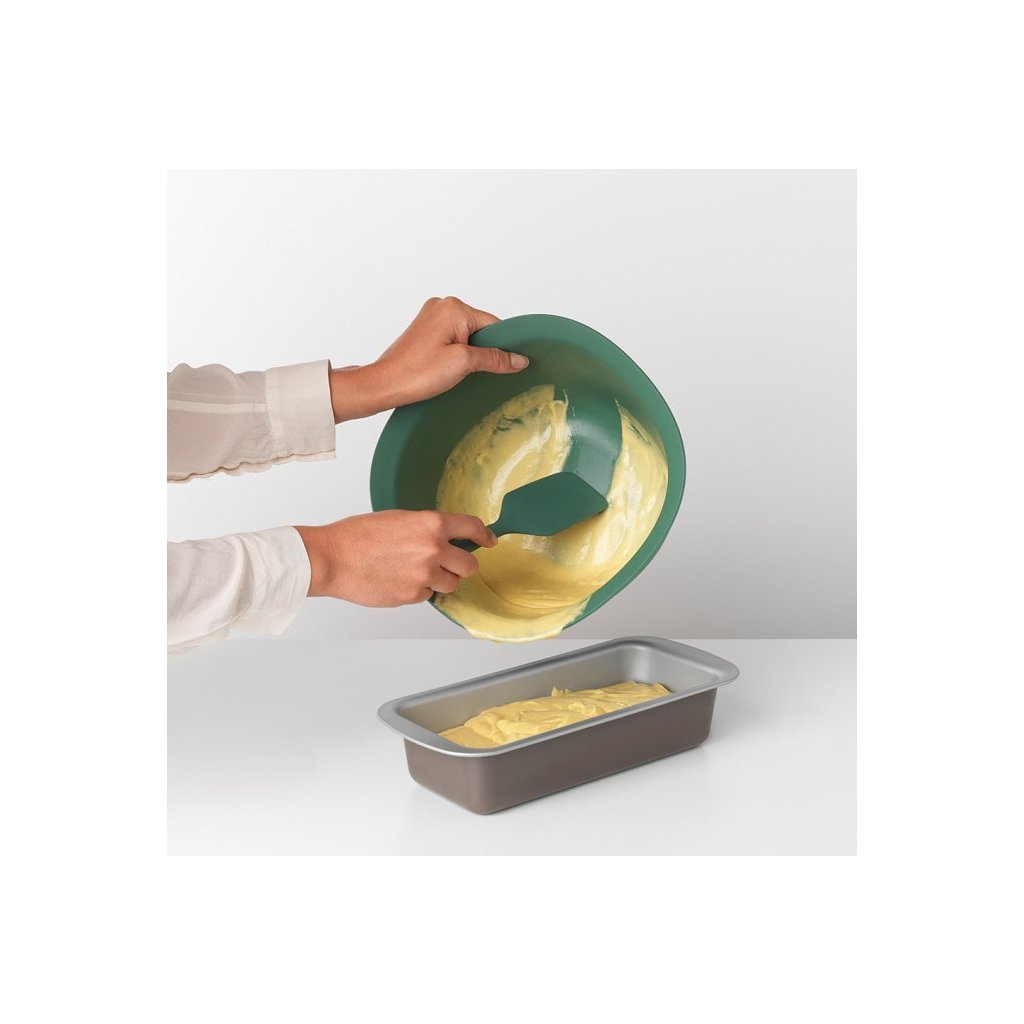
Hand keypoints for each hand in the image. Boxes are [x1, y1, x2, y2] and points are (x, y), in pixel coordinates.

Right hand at [294, 510, 495, 604]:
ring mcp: (425, 575)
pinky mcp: (413, 595)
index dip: (484, 535)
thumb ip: (426, 529)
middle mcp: (433, 549)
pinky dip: (420, 590)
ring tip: (417, 572)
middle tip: (449, 563)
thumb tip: (445, 538)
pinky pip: (429, 595)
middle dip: (462, 564)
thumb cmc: (357, 536)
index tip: (489, 540)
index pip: (472, 528)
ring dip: (441, 580)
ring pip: (452, 584)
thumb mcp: (399, 519)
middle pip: (470, 564)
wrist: (333, 558)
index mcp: (431, 524)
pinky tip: (400, 580)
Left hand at [329, 296, 528, 420]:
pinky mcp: (426, 330)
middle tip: (472, 370)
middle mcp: (442, 306)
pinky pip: (454, 339)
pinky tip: (450, 368)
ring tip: (456, 371)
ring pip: (468, 335)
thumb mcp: (463, 364)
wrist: (384, 384)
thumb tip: (518, 359)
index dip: (503, 347)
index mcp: (453, 307)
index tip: (509, 365)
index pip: (494, 324)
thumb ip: (494, 358)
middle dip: (483, 350)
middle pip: (481, 329)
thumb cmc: (416, 373)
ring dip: (470, 354)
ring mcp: (432, 317)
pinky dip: (458, 353)